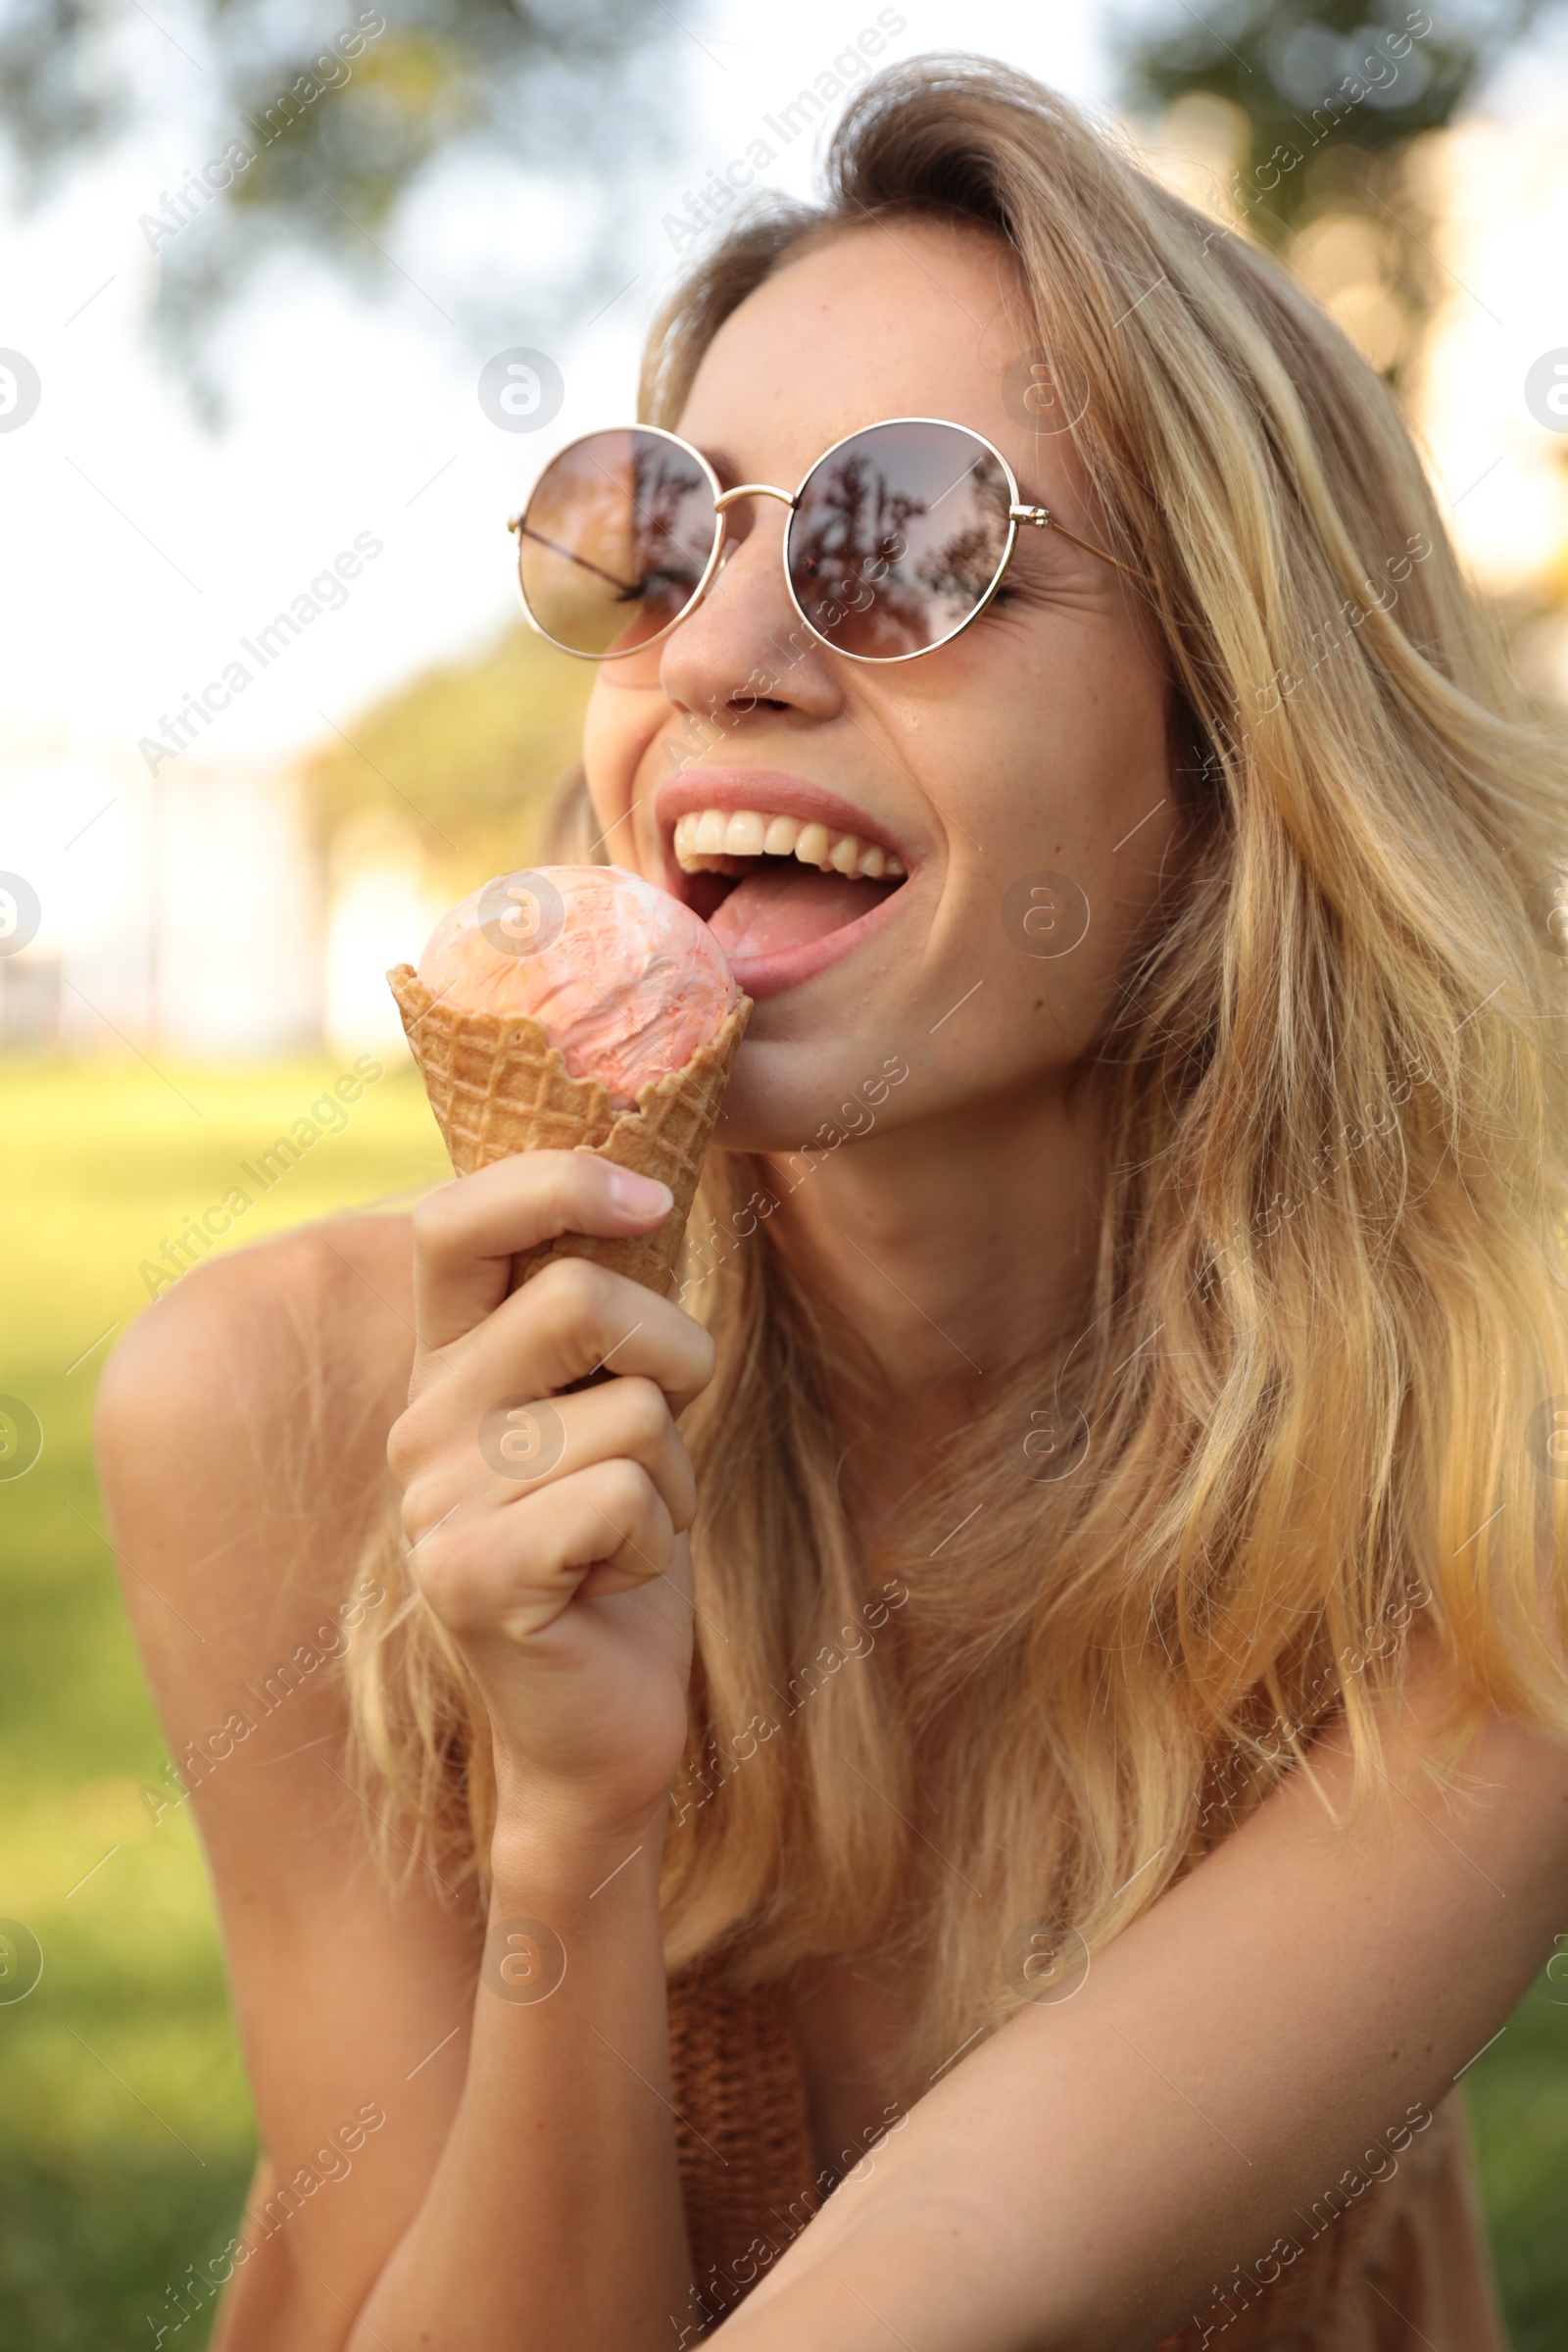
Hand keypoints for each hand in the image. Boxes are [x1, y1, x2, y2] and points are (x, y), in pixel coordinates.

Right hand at [388, 1151, 715, 1841]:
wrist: (597, 1727)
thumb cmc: (619, 1551)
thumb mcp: (610, 1411)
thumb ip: (601, 1317)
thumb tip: (644, 1183)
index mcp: (447, 1363)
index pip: (455, 1219)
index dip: (554, 1180)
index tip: (650, 1201)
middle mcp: (421, 1420)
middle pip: (583, 1297)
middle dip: (674, 1357)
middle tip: (660, 1438)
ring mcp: (435, 1501)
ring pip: (631, 1411)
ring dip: (672, 1479)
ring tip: (623, 1536)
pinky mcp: (472, 1576)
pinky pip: (625, 1498)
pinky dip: (655, 1543)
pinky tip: (608, 1588)